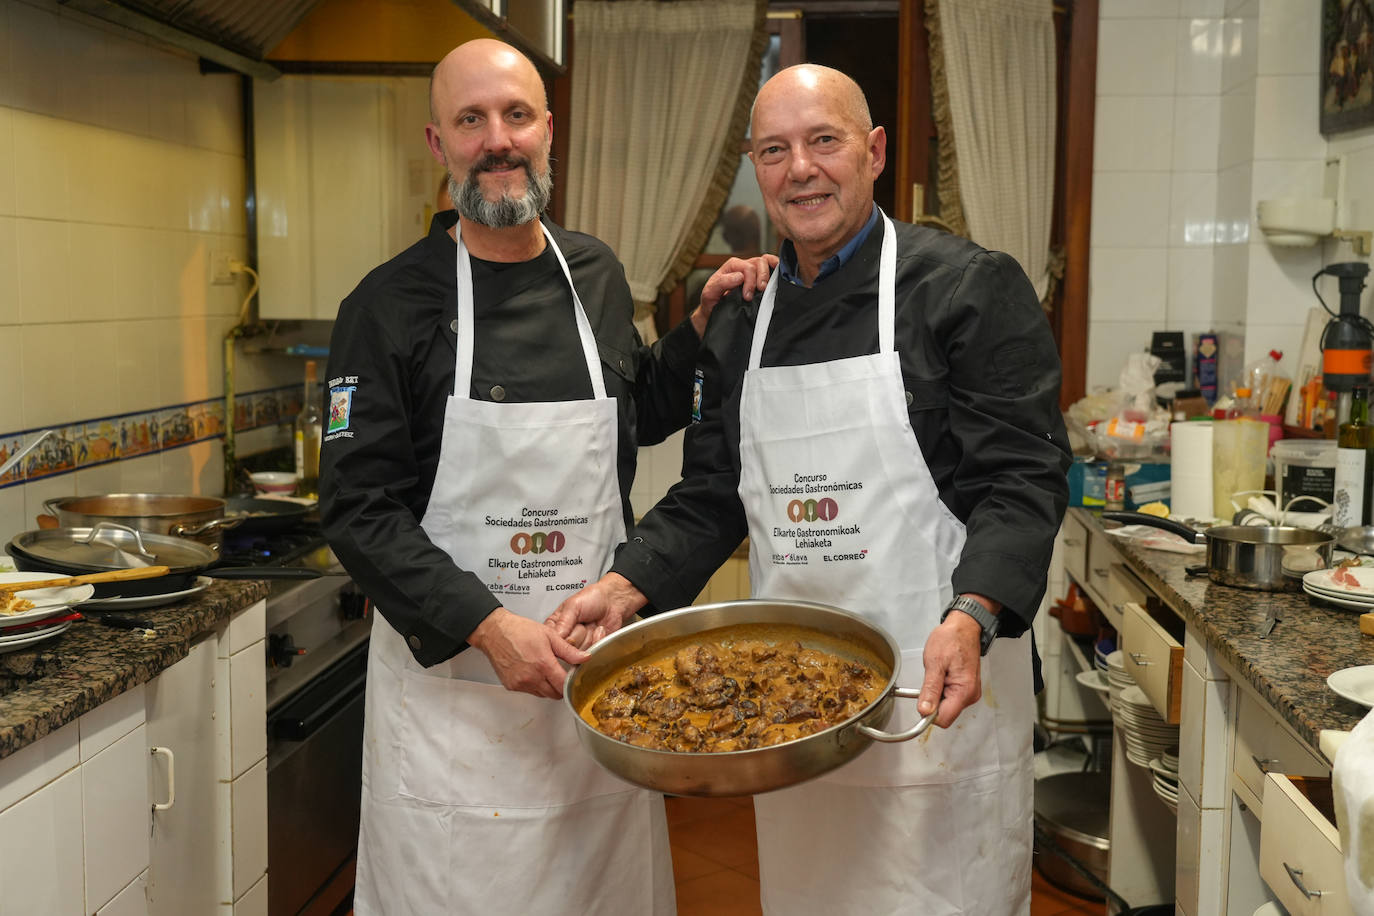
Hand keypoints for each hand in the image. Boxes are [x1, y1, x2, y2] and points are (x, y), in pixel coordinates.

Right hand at [467, 608, 587, 699]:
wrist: (494, 632)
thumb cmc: (519, 630)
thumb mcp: (549, 635)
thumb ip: (569, 650)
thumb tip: (585, 658)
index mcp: (543, 664)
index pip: (563, 686)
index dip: (570, 683)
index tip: (572, 677)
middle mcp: (531, 677)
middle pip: (554, 694)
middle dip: (560, 687)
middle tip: (560, 674)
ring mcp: (520, 683)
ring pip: (542, 694)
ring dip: (547, 687)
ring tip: (544, 670)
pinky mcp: (511, 686)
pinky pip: (529, 691)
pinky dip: (534, 685)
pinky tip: (532, 672)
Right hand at [544, 572, 647, 647]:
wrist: (613, 601)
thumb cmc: (592, 598)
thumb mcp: (573, 605)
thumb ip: (563, 622)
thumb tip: (556, 637)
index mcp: (556, 625)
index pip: (552, 640)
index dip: (562, 636)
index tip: (569, 628)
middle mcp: (566, 636)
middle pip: (566, 648)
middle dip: (577, 634)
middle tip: (582, 623)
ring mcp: (579, 644)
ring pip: (579, 652)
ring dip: (588, 637)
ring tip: (591, 625)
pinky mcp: (591, 649)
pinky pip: (592, 653)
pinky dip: (598, 640)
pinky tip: (598, 630)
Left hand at [690, 254, 778, 335]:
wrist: (714, 312)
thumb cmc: (712, 302)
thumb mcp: (709, 293)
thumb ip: (721, 283)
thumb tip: (739, 276)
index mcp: (731, 267)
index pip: (747, 267)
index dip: (750, 281)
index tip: (747, 296)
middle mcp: (743, 266)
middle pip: (759, 262)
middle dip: (761, 277)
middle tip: (760, 291)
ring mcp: (752, 271)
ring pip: (766, 261)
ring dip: (769, 274)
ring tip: (766, 288)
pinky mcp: (759, 278)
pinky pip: (771, 267)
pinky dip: (776, 268)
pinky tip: (777, 277)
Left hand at [916, 606, 988, 727]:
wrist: (963, 627)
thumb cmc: (951, 640)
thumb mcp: (935, 663)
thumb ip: (930, 690)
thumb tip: (925, 711)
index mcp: (964, 691)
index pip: (943, 719)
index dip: (929, 713)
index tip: (922, 698)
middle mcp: (970, 696)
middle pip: (945, 714)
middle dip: (933, 701)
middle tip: (932, 678)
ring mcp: (970, 693)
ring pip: (946, 706)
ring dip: (937, 694)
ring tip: (938, 673)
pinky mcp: (967, 689)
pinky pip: (950, 698)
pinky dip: (942, 689)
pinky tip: (942, 674)